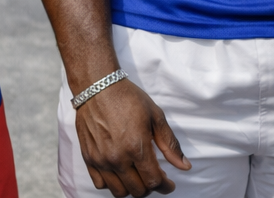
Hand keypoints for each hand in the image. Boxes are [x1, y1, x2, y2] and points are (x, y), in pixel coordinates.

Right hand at [74, 79, 190, 196]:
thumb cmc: (127, 98)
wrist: (97, 86)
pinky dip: (112, 184)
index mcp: (136, 147)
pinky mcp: (88, 157)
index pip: (154, 181)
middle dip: (151, 187)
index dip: (165, 186)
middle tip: (154, 177)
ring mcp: (101, 159)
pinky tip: (119, 173)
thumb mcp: (155, 116)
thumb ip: (170, 144)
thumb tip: (184, 165)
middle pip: (138, 190)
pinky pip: (100, 184)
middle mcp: (117, 157)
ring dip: (132, 188)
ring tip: (137, 177)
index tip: (168, 183)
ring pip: (119, 192)